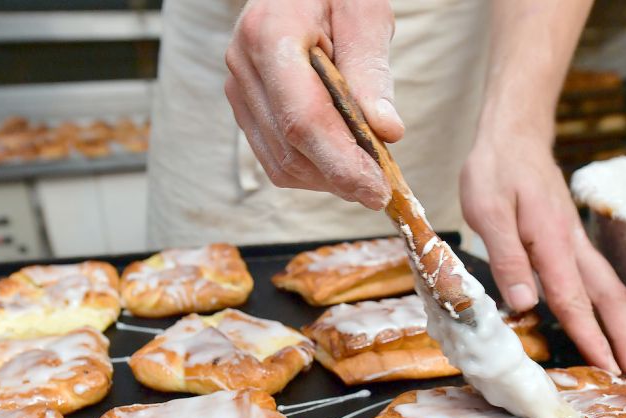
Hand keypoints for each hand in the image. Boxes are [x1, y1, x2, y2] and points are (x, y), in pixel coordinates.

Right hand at [224, 0, 402, 208]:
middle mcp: (244, 65)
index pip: (304, 120)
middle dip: (341, 176)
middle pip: (292, 149)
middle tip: (386, 185)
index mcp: (271, 36)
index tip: (379, 192)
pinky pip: (275, 156)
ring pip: (282, 163)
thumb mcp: (365, 12)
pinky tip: (342, 157)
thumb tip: (386, 133)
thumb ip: (372, 71)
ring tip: (367, 167)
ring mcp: (238, 87)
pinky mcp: (243, 104)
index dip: (342, 164)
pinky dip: (312, 168)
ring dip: (327, 177)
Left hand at [460, 133, 625, 380]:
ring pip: (608, 286)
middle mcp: (571, 243)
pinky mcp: (569, 235)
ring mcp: (574, 239)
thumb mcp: (487, 212)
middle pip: (609, 297)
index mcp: (551, 241)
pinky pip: (595, 275)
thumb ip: (507, 259)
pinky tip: (602, 318)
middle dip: (625, 338)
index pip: (574, 300)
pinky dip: (606, 303)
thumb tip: (524, 306)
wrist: (513, 134)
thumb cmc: (494, 170)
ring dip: (621, 323)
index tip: (609, 368)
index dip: (591, 337)